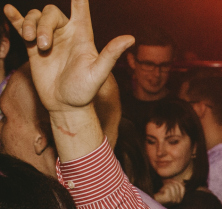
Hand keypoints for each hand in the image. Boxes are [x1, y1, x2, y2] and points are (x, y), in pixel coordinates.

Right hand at [4, 0, 132, 113]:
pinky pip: (23, 26)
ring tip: (31, 41)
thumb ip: (111, 54)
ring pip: (36, 17)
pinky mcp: (34, 46)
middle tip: (44, 46)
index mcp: (82, 36)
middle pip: (51, 13)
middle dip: (44, 25)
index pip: (81, 10)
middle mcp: (66, 34)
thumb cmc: (85, 91)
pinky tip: (9, 10)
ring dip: (30, 25)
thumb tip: (130, 38)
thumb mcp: (98, 73)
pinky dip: (15, 18)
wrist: (65, 105)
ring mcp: (49, 38)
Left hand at [154, 179, 185, 205]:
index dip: (175, 182)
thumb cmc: (158, 194)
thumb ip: (174, 185)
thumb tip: (181, 180)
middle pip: (177, 186)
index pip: (182, 187)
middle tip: (162, 185)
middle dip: (169, 182)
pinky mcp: (168, 199)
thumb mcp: (168, 189)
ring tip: (161, 189)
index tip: (168, 181)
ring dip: (165, 186)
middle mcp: (178, 200)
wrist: (151, 201)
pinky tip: (160, 192)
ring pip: (172, 186)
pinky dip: (163, 188)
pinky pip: (168, 189)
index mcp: (180, 198)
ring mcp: (174, 200)